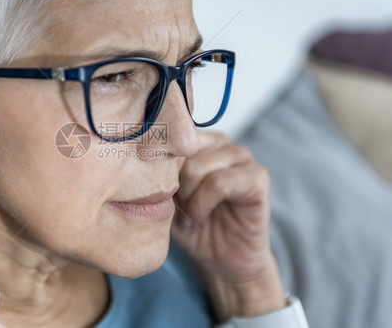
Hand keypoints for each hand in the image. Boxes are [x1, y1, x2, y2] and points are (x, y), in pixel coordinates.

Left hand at [171, 132, 284, 320]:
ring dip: (188, 198)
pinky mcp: (258, 178)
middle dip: (172, 185)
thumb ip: (154, 171)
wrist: (221, 260)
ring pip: (197, 166)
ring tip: (190, 214)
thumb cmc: (189, 224)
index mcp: (198, 140)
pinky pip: (219, 183)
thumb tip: (136, 154)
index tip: (153, 190)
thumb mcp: (162, 195)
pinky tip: (201, 217)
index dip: (155, 164)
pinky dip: (203, 204)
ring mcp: (243, 157)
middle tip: (178, 207)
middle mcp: (222, 142)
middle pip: (179, 150)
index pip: (169, 134)